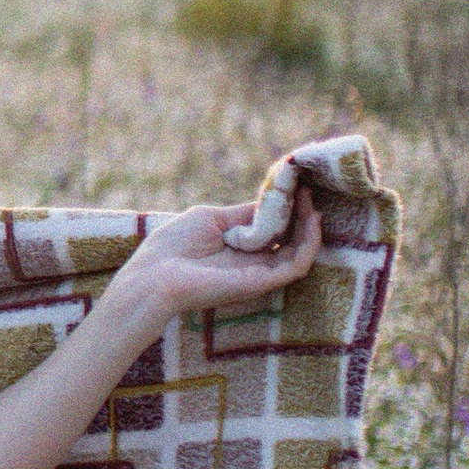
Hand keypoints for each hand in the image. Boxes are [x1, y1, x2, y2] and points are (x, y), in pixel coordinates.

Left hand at [110, 184, 321, 322]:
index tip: (297, 185)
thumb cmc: (173, 245)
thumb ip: (242, 214)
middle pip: (290, 240)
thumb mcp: (211, 219)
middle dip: (303, 215)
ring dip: (311, 228)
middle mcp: (253, 262)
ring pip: (299, 252)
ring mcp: (259, 273)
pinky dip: (309, 244)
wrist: (155, 274)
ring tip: (313, 204)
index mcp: (239, 247)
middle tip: (309, 192)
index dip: (287, 208)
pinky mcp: (262, 283)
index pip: (273, 229)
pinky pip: (296, 265)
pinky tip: (311, 220)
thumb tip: (269, 202)